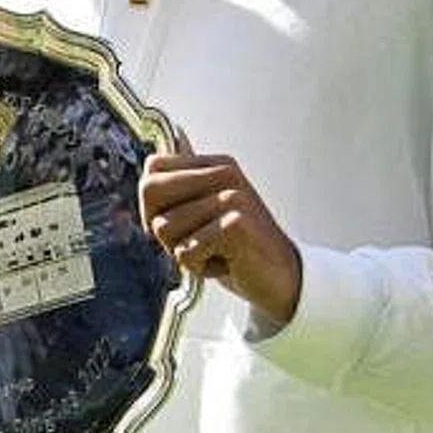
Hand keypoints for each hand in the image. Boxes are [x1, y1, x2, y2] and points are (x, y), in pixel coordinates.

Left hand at [139, 153, 301, 323]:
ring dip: (185, 251)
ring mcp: (232, 197)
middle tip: (197, 240)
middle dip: (163, 226)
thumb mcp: (205, 210)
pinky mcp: (235, 225)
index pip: (153, 167)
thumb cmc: (236, 248)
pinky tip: (227, 263)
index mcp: (216, 164)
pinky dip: (200, 267)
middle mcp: (226, 173)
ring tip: (217, 251)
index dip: (152, 202)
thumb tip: (157, 155)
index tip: (180, 223)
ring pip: (164, 227)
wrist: (281, 277)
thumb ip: (181, 186)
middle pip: (150, 190)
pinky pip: (186, 251)